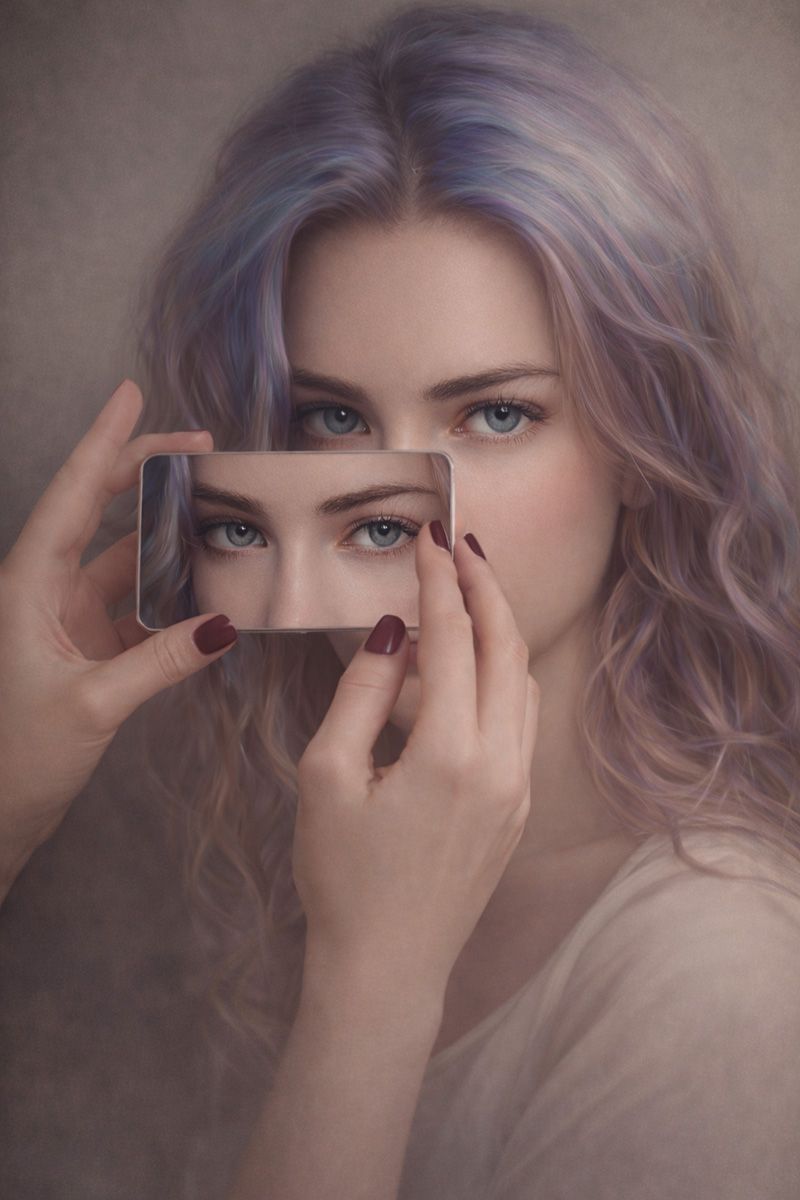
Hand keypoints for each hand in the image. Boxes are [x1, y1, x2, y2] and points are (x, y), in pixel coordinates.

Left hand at [0, 379, 237, 869]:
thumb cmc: (17, 759)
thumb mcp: (92, 705)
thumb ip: (160, 662)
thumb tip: (226, 624)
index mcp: (27, 586)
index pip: (73, 496)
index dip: (103, 441)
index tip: (129, 394)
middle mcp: (44, 590)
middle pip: (99, 511)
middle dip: (145, 473)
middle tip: (201, 446)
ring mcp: (66, 618)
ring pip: (123, 558)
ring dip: (166, 536)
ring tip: (217, 510)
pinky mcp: (86, 647)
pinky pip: (135, 604)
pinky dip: (170, 592)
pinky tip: (207, 586)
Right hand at [292, 520, 539, 1002]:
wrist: (387, 966)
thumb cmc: (343, 878)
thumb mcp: (326, 776)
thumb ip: (360, 693)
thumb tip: (390, 632)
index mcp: (450, 753)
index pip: (453, 639)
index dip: (440, 580)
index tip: (428, 536)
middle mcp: (501, 764)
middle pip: (507, 647)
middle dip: (484, 587)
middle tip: (458, 544)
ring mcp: (518, 788)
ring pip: (522, 681)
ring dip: (498, 630)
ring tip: (463, 594)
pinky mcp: (518, 808)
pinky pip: (521, 719)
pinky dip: (501, 676)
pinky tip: (467, 667)